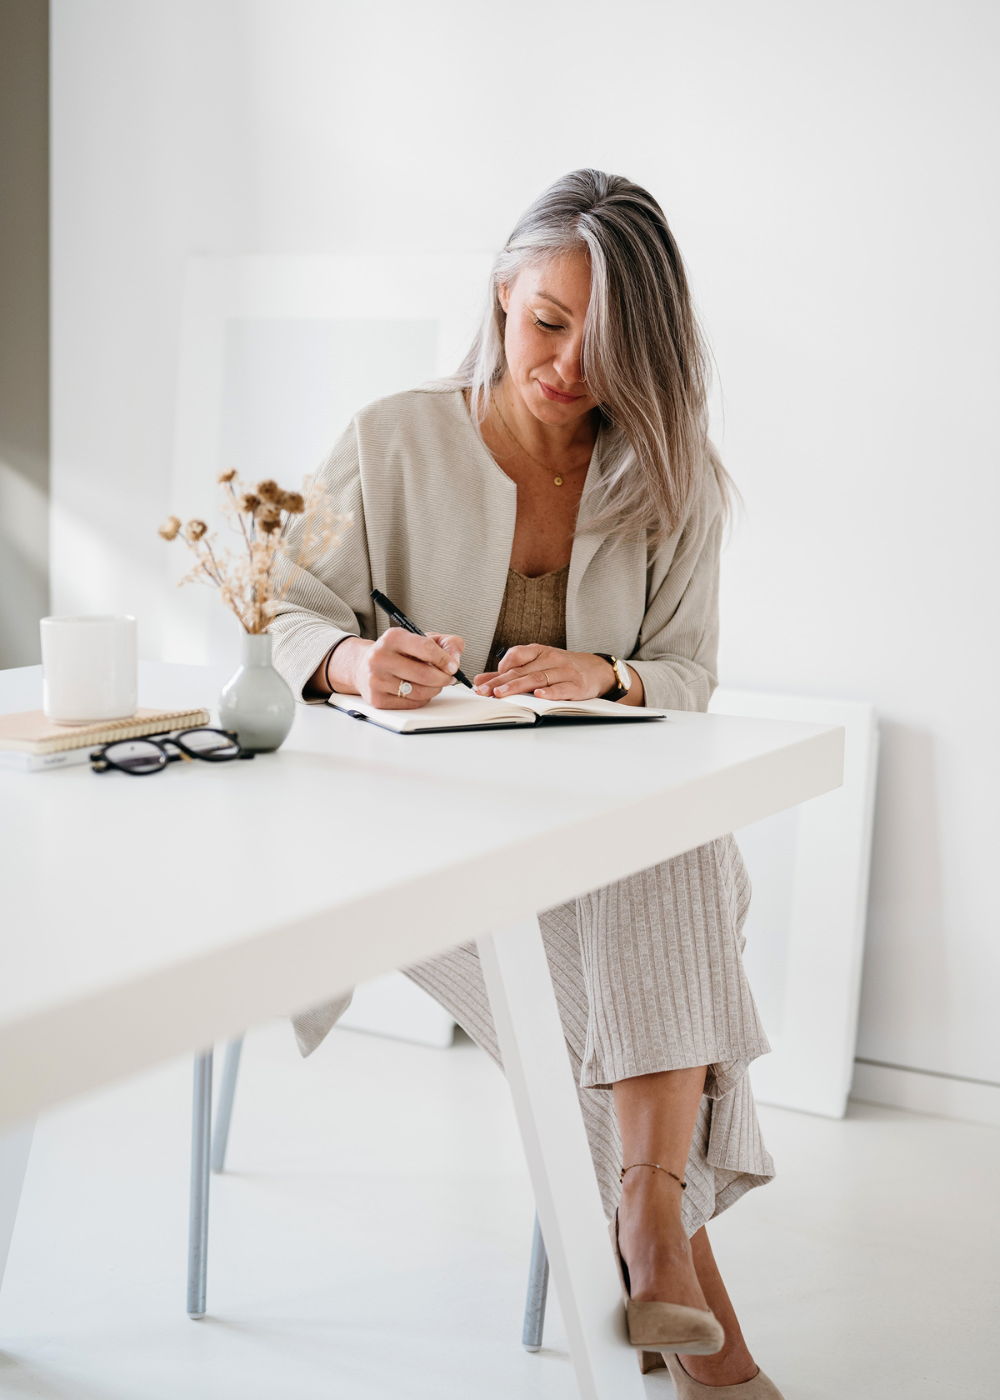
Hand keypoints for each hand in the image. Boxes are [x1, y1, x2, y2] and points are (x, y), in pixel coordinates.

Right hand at [332, 629, 464, 708]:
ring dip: (434, 689)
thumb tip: (455, 659)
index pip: (426, 648)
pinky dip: (422, 699)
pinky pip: (410, 703)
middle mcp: (380, 657)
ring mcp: (377, 680)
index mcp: (392, 638)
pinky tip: (420, 690)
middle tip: (448, 678)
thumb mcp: (419, 638)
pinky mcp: (377, 699)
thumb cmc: (395, 651)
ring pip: (419, 691)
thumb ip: (445, 643)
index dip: (445, 659)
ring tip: (435, 684)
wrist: (362, 665)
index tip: (452, 666)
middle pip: (424, 674)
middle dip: (443, 678)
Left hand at [473, 644, 614, 701]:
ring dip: (518, 687)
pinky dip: (550, 692)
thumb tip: (481, 680)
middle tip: (484, 691)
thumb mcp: (538, 664)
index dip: (500, 667)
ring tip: (502, 694)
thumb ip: (509, 672)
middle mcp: (551, 659)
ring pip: (537, 679)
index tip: (485, 681)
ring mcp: (564, 671)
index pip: (516, 655)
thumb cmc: (563, 667)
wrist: (597, 669)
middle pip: (522, 670)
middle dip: (500, 682)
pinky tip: (539, 695)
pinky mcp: (576, 685)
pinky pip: (561, 688)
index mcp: (539, 652)